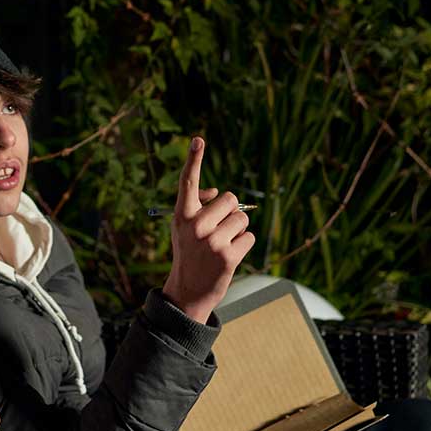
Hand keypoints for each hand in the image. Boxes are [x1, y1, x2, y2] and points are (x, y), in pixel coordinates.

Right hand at [162, 137, 255, 322]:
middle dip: (230, 211)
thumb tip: (218, 193)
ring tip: (222, 245)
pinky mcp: (228, 255)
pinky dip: (243, 245)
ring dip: (238, 230)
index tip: (198, 139)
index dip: (193, 159)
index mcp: (181, 215)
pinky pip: (249, 237)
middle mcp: (195, 225)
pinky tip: (229, 257)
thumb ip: (199, 206)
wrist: (188, 291)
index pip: (188, 183)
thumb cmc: (189, 253)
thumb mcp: (184, 228)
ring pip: (242, 218)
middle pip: (230, 198)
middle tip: (218, 230)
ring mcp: (212, 241)